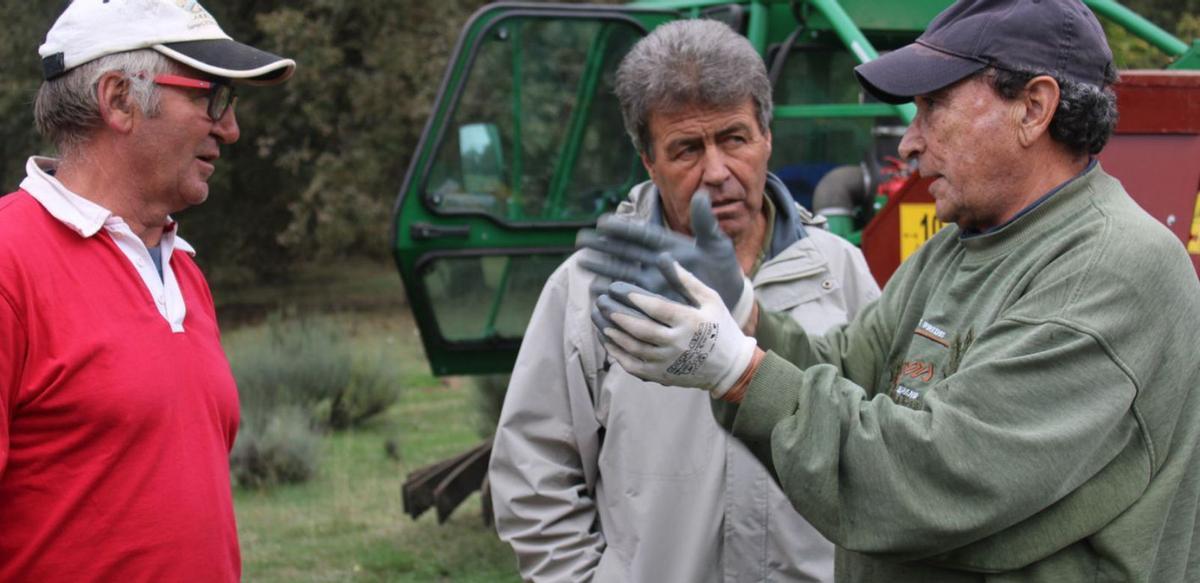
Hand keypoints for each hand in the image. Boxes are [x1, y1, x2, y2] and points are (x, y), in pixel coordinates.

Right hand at [577, 190, 753, 325]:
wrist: (730, 301)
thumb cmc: (725, 271)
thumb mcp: (717, 245)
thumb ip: (705, 223)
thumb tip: (701, 194)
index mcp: (668, 245)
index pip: (641, 234)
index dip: (622, 229)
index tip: (602, 222)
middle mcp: (655, 262)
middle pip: (624, 252)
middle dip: (603, 246)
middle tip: (580, 240)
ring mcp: (651, 282)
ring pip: (621, 272)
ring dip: (601, 268)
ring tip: (581, 263)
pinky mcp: (651, 301)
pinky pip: (627, 296)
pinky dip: (612, 294)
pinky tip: (596, 292)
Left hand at [593, 257, 756, 397]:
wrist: (730, 367)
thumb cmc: (720, 327)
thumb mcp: (711, 300)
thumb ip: (687, 281)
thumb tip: (665, 258)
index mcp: (690, 322)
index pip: (658, 309)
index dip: (635, 298)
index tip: (617, 289)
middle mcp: (678, 343)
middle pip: (641, 329)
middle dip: (618, 315)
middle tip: (602, 303)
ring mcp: (668, 362)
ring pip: (634, 348)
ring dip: (613, 334)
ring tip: (599, 320)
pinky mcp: (662, 376)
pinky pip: (633, 366)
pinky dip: (617, 354)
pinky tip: (607, 341)